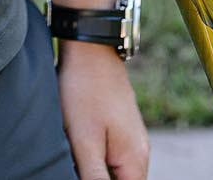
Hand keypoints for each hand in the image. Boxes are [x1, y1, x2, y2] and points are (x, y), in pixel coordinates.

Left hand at [57, 42, 148, 179]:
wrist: (88, 45)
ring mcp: (129, 136)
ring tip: (73, 145)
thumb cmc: (85, 91)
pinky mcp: (117, 124)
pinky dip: (91, 150)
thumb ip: (95, 177)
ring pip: (111, 167)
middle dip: (95, 174)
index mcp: (136, 161)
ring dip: (92, 164)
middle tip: (74, 153)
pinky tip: (74, 136)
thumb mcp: (85, 141)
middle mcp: (139, 151)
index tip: (82, 167)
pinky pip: (106, 150)